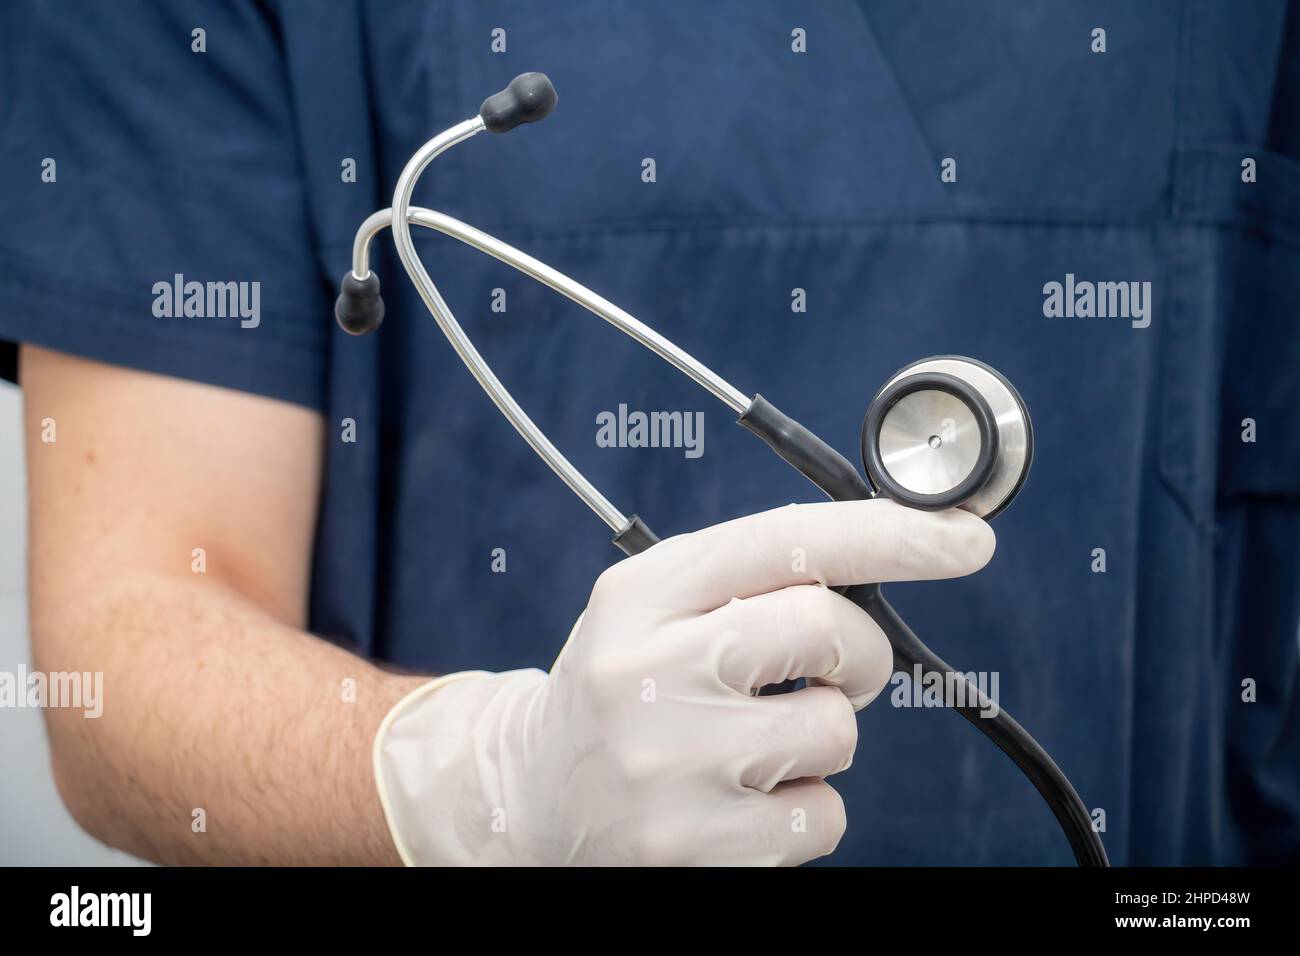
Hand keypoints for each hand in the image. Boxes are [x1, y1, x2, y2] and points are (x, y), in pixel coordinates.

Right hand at [375, 499, 994, 864]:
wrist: (528, 796)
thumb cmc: (619, 690)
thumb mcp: (653, 609)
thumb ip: (751, 578)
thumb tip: (892, 557)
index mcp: (640, 594)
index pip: (785, 540)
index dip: (890, 533)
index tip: (965, 539)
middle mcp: (646, 671)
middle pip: (828, 629)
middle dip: (859, 651)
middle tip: (834, 669)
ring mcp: (668, 765)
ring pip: (834, 731)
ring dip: (821, 737)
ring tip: (755, 744)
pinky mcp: (691, 847)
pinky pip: (821, 817)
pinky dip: (803, 809)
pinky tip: (742, 801)